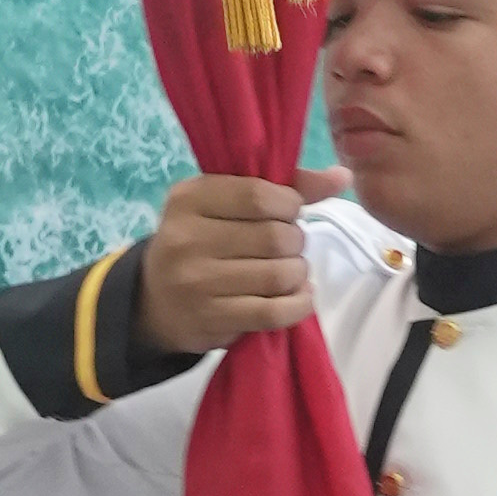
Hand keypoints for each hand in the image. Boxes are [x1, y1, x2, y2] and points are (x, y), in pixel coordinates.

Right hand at [139, 168, 342, 350]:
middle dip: (296, 242)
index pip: (259, 195)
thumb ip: (282, 187)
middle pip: (275, 237)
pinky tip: (298, 297)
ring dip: (298, 274)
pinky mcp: (212, 319)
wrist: (155, 301)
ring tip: (289, 271)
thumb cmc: (201, 241)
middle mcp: (188, 238)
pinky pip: (274, 312)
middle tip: (288, 247)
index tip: (288, 212)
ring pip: (279, 275)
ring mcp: (197, 282)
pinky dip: (298, 305)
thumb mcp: (224, 203)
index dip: (289, 205)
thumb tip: (341, 176)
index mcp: (190, 198)